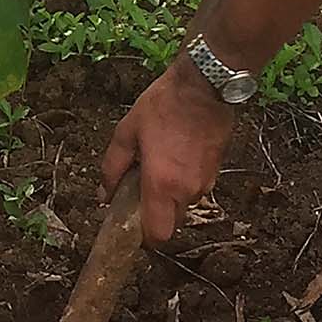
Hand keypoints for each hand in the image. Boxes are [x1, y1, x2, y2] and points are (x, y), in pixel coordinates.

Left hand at [102, 68, 237, 241]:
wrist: (204, 87)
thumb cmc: (163, 106)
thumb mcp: (127, 131)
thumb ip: (113, 167)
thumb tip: (104, 195)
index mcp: (161, 184)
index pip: (157, 235)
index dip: (144, 235)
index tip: (133, 220)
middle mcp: (187, 190)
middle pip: (171, 223)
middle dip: (157, 213)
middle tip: (142, 188)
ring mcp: (206, 182)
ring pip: (185, 205)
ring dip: (171, 196)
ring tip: (159, 165)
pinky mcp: (217, 171)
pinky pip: (197, 189)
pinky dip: (185, 182)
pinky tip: (176, 157)